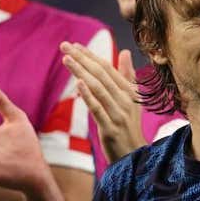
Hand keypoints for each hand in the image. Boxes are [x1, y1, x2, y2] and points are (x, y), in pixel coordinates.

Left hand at [61, 44, 145, 162]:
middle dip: (82, 58)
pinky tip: (78, 83)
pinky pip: (97, 109)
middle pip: (101, 74)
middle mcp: (125, 100)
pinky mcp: (110, 128)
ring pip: (98, 88)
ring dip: (81, 72)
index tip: (75, 45)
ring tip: (66, 59)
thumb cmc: (129, 125)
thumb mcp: (132, 99)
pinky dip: (88, 95)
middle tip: (65, 46)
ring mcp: (118, 114)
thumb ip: (128, 75)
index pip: (108, 68)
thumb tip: (125, 52)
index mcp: (130, 91)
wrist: (134, 155)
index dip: (91, 56)